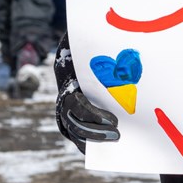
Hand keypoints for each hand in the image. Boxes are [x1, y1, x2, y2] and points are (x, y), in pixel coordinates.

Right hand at [54, 33, 119, 153]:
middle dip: (97, 130)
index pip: (77, 105)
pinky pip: (79, 137)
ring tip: (117, 139)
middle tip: (118, 133)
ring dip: (96, 138)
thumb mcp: (91, 45)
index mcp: (69, 84)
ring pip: (77, 131)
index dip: (94, 114)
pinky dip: (90, 144)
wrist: (79, 60)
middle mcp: (64, 100)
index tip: (113, 120)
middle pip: (77, 122)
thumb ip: (97, 43)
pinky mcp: (72, 121)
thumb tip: (109, 31)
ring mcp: (66, 112)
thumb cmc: (91, 51)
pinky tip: (108, 150)